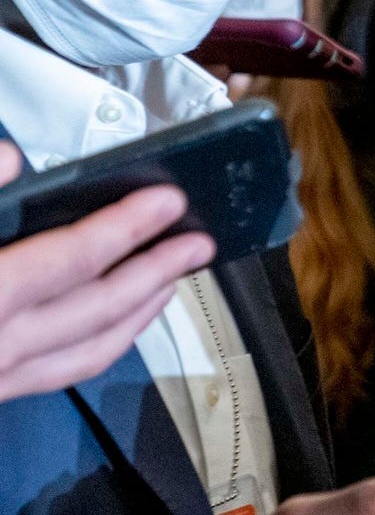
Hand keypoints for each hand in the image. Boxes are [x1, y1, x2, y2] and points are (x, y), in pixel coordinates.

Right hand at [0, 142, 215, 402]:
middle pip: (99, 307)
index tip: (169, 201)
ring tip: (175, 277)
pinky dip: (106, 342)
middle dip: (157, 271)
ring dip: (141, 311)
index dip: (125, 227)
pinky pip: (65, 372)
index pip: (71, 259)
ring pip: (91, 349)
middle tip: (201, 243)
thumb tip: (12, 158)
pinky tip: (122, 320)